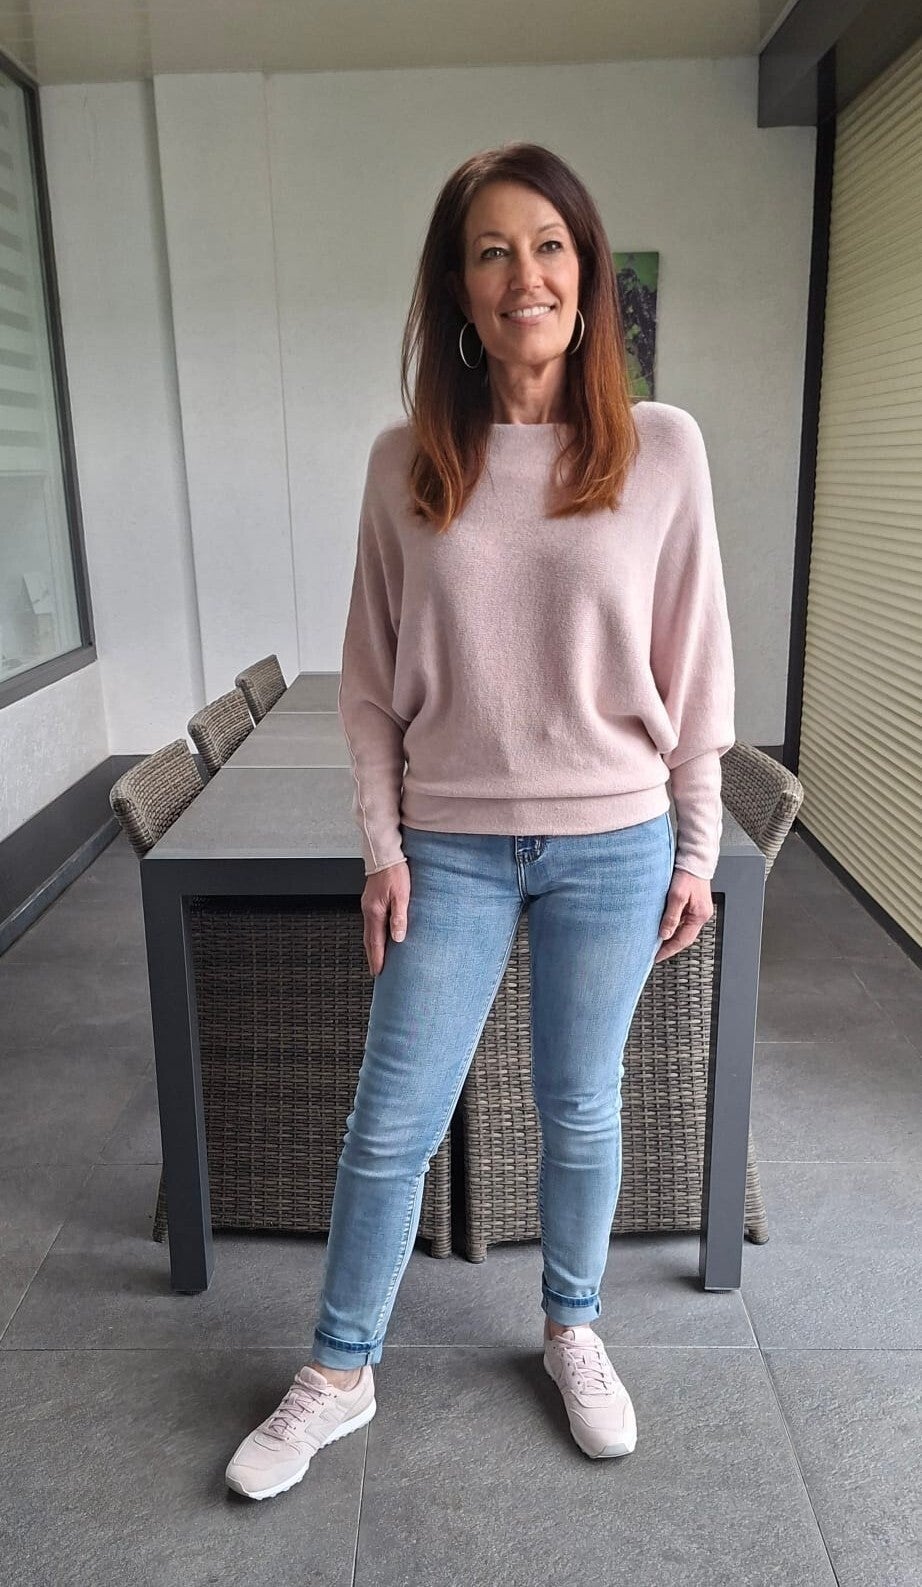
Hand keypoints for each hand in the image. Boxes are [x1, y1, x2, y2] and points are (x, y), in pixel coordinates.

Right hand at [361, 860, 410, 975]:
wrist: (385, 853)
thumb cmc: (394, 871)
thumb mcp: (401, 895)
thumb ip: (399, 917)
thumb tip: (398, 937)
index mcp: (375, 911)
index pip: (375, 942)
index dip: (377, 958)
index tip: (378, 972)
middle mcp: (368, 910)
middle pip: (369, 940)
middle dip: (372, 956)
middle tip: (375, 971)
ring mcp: (368, 905)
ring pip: (369, 932)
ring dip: (373, 946)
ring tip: (378, 958)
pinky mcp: (371, 900)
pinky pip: (371, 923)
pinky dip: (374, 934)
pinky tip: (380, 936)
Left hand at [654, 868, 713, 963]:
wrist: (695, 858)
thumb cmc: (688, 874)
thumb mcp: (677, 896)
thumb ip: (671, 916)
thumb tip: (665, 934)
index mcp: (699, 915)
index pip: (683, 940)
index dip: (669, 950)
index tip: (657, 957)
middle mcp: (701, 914)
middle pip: (684, 937)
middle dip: (670, 946)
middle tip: (655, 952)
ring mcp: (698, 909)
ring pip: (684, 929)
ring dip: (671, 936)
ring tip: (657, 942)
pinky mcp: (694, 904)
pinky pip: (683, 920)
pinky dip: (674, 926)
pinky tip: (664, 926)